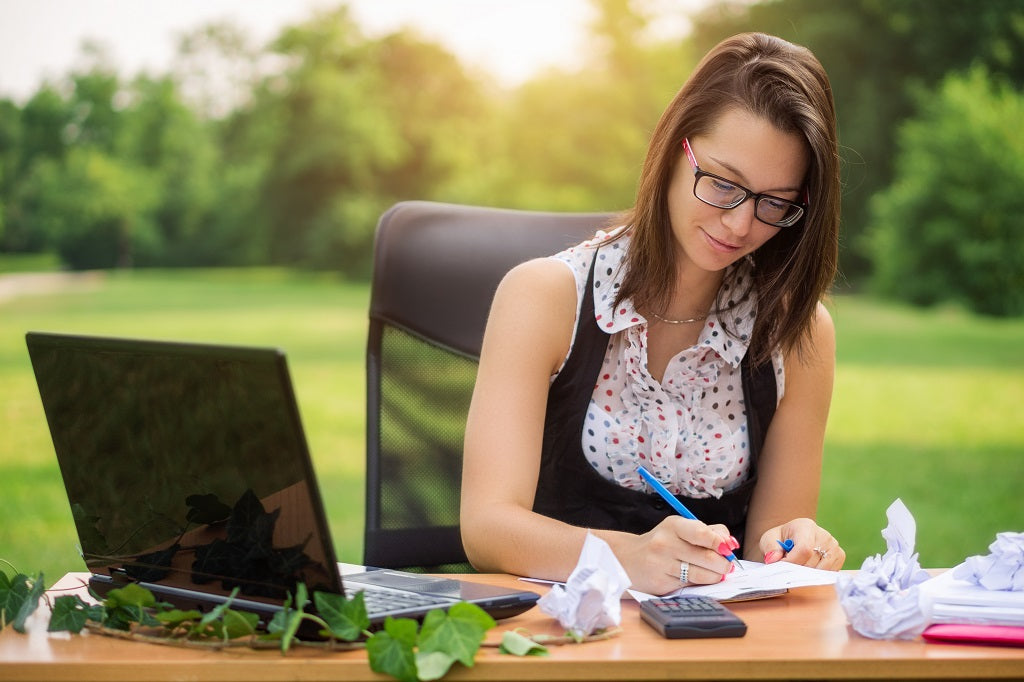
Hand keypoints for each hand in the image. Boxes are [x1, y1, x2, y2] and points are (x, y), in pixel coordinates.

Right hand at [614, 517, 738, 594]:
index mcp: (673, 526)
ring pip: (702, 575)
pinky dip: (698, 583)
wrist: (628, 559)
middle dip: (724, 564)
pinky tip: (694, 577)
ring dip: (715, 576)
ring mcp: (662, 565)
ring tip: (714, 573)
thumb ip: (708, 532)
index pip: (702, 533)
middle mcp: (665, 544)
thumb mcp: (680, 529)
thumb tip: (730, 544)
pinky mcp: (661, 584)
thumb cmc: (662, 543)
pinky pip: (691, 585)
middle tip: (727, 565)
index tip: (728, 549)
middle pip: (707, 557)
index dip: (720, 543)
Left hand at [758, 518, 844, 569]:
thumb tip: (774, 559)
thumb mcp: (769, 539)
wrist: (793, 539)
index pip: (804, 549)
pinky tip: (808, 568)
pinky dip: (817, 576)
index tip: (782, 566)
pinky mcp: (839, 555)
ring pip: (822, 571)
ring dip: (807, 574)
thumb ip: (770, 548)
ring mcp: (834, 545)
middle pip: (812, 562)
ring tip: (798, 566)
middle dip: (797, 570)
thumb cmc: (781, 539)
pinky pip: (829, 573)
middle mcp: (824, 534)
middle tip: (788, 567)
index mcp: (806, 526)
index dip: (792, 562)